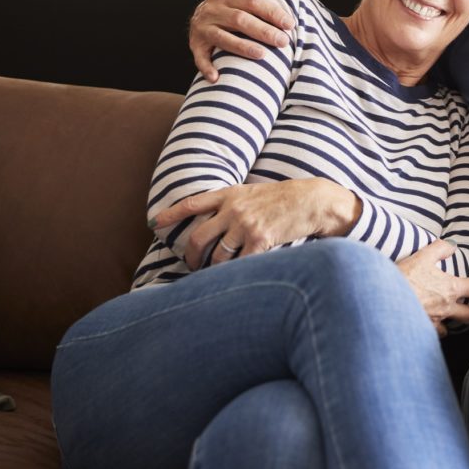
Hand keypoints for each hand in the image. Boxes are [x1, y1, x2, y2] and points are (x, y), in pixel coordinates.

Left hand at [152, 179, 361, 269]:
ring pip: (218, 255)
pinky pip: (239, 264)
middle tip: (192, 264)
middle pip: (199, 237)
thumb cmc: (285, 198)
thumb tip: (215, 221)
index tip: (155, 222)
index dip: (171, 213)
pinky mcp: (260, 240)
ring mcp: (246, 225)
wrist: (312, 200)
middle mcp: (234, 209)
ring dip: (214, 268)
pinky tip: (238, 276)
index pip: (192, 203)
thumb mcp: (255, 192)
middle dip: (191, 255)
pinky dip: (236, 272)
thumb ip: (234, 204)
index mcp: (231, 194)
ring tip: (217, 274)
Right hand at [189, 0, 294, 81]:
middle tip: (283, 42)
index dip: (272, 12)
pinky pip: (200, 57)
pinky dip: (207, 67)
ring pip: (223, 38)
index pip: (253, 0)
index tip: (290, 23)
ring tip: (262, 56)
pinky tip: (217, 77)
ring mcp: (203, 26)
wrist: (202, 14)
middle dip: (264, 31)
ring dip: (242, 48)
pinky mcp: (196, 43)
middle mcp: (213, 8)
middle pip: (240, 20)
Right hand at [396, 241, 468, 336]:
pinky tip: (430, 330)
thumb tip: (452, 246)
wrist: (385, 302)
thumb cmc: (405, 278)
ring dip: (451, 325)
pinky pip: (431, 334)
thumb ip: (439, 249)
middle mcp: (446, 308)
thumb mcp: (422, 256)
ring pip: (448, 328)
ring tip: (451, 325)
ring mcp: (434, 322)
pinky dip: (432, 332)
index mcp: (450, 289)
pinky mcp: (421, 331)